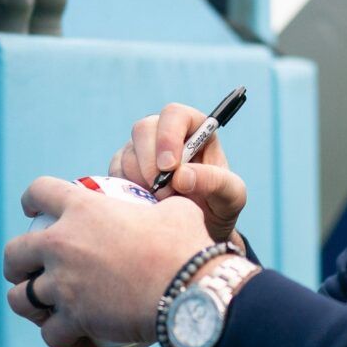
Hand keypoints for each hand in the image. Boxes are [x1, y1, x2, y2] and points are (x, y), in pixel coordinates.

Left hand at [2, 176, 215, 346]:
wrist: (189, 290)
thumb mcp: (176, 211)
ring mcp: (63, 284)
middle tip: (31, 272)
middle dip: (16, 265)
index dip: (32, 201)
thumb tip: (167, 211)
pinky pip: (52, 335)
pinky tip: (79, 343)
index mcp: (83, 210)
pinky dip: (63, 340)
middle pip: (14, 253)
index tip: (32, 212)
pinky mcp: (73, 318)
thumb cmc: (185, 246)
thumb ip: (158, 209)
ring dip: (31, 307)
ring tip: (47, 313)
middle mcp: (63, 245)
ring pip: (20, 299)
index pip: (39, 192)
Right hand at [109, 103, 247, 243]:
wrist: (195, 231)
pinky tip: (147, 203)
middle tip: (163, 192)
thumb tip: (181, 176)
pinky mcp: (123, 170)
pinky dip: (127, 190)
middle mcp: (166, 135)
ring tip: (163, 202)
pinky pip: (115, 173)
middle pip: (144, 128)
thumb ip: (215, 182)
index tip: (170, 167)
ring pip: (127, 153)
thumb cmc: (218, 208)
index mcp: (196, 130)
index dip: (169, 135)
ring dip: (141, 181)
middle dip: (150, 162)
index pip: (175, 114)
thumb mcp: (231, 197)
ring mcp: (142, 151)